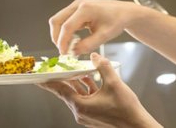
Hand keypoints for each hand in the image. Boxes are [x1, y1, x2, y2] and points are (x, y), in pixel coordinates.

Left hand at [38, 52, 161, 127]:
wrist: (136, 126)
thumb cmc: (125, 109)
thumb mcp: (114, 83)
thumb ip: (103, 67)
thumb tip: (95, 56)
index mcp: (80, 106)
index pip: (60, 90)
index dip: (49, 81)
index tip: (38, 76)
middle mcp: (81, 112)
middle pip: (67, 92)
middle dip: (64, 79)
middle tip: (57, 68)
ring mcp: (88, 115)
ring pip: (77, 95)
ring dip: (77, 83)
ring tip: (76, 70)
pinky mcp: (95, 115)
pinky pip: (86, 99)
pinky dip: (86, 89)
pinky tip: (91, 79)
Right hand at [49, 0, 148, 54]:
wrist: (124, 12)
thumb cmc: (117, 21)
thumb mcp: (105, 35)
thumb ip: (88, 44)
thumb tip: (73, 52)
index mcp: (85, 9)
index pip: (67, 26)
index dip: (63, 42)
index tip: (64, 53)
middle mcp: (78, 5)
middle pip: (56, 21)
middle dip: (57, 38)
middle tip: (64, 51)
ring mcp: (76, 6)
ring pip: (58, 21)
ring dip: (60, 35)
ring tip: (70, 47)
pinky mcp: (77, 10)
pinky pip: (65, 21)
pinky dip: (65, 32)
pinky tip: (74, 41)